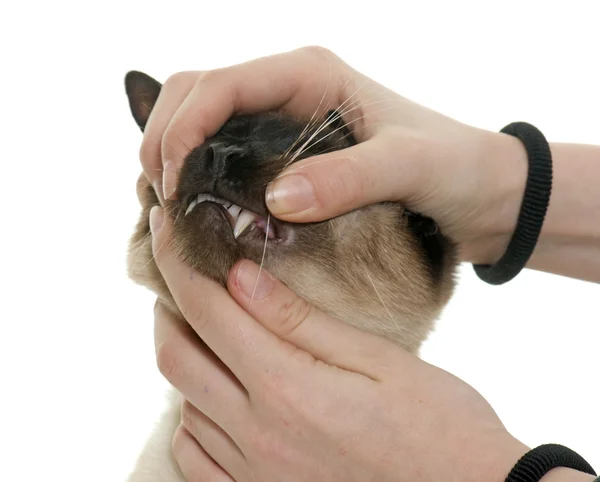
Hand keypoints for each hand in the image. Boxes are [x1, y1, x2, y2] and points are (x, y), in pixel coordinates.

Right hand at [139, 46, 528, 266]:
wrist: (482, 192)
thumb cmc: (455, 167)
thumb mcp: (410, 166)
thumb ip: (349, 178)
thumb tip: (276, 200)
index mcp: (309, 75)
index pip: (219, 85)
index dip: (180, 130)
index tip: (171, 184)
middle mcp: (288, 92)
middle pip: (195, 95)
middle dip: (164, 138)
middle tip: (161, 198)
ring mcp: (283, 124)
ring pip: (202, 124)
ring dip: (174, 157)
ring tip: (170, 207)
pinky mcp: (287, 157)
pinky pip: (225, 156)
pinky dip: (200, 177)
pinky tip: (199, 211)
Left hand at [149, 206, 528, 481]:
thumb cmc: (437, 422)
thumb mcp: (378, 358)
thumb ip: (301, 320)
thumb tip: (241, 278)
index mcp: (288, 387)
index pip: (207, 310)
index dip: (177, 262)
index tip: (165, 227)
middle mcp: (259, 434)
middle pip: (176, 358)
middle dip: (169, 309)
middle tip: (186, 281)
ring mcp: (255, 472)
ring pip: (183, 404)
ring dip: (186, 358)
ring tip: (212, 333)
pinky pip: (195, 456)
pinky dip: (193, 417)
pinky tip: (218, 397)